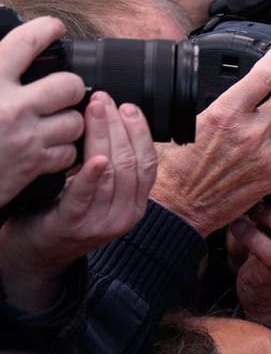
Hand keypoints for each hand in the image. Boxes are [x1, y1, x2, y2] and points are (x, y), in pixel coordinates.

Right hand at [0, 14, 86, 210]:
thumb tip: (7, 56)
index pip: (25, 43)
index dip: (45, 29)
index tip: (55, 27)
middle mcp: (11, 106)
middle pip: (69, 85)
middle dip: (70, 86)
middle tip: (61, 90)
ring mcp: (26, 137)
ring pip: (75, 120)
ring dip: (69, 120)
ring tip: (54, 121)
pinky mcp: (33, 165)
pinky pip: (69, 152)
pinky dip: (64, 150)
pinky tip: (49, 146)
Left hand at [0, 95, 156, 310]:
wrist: (37, 252)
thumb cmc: (64, 215)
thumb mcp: (99, 195)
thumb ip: (113, 171)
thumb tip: (116, 125)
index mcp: (135, 205)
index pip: (148, 163)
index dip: (140, 132)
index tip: (127, 106)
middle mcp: (124, 216)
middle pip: (131, 163)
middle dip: (119, 127)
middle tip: (103, 101)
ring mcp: (101, 223)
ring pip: (112, 174)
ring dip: (104, 137)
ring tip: (93, 112)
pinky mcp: (73, 225)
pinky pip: (86, 196)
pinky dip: (92, 176)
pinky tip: (95, 158)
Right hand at [151, 41, 270, 235]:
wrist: (180, 208)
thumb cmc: (176, 169)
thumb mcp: (185, 125)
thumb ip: (215, 106)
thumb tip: (227, 91)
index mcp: (225, 113)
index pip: (263, 76)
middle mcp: (250, 132)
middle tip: (266, 106)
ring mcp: (266, 155)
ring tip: (266, 131)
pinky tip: (269, 152)